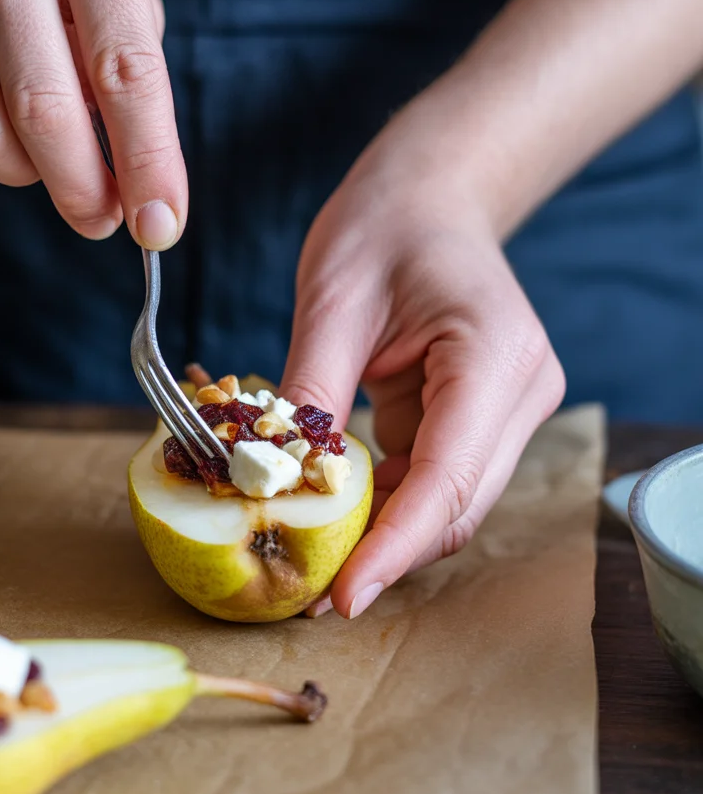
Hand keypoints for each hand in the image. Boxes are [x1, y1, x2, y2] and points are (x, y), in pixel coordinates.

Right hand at [0, 0, 184, 248]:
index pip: (126, 71)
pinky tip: (8, 127)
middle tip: (102, 220)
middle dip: (83, 188)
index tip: (160, 225)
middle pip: (45, 108)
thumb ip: (136, 89)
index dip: (147, 162)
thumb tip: (142, 196)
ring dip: (31, 174)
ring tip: (55, 160)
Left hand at [280, 128, 565, 618]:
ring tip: (311, 553)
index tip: (341, 596)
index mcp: (493, 356)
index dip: (394, 546)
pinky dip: (385, 501)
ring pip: (446, 502)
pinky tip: (334, 509)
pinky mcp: (475, 418)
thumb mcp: (333, 301)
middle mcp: (518, 394)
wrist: (428, 197)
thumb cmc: (384, 227)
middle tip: (307, 588)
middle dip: (384, 551)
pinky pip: (431, 478)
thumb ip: (310, 392)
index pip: (448, 476)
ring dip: (382, 531)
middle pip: (453, 504)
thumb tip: (275, 481)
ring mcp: (503, 411)